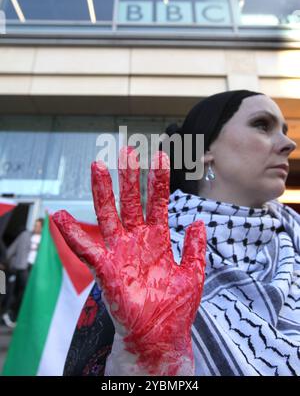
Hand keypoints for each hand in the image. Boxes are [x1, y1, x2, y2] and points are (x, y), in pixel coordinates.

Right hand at [53, 147, 205, 375]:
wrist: (163, 336)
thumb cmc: (176, 307)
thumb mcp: (193, 273)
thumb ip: (194, 247)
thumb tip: (197, 221)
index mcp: (157, 238)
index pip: (157, 202)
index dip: (158, 180)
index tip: (161, 156)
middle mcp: (136, 240)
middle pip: (131, 201)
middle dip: (130, 177)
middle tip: (129, 150)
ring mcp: (120, 252)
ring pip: (109, 216)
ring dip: (103, 192)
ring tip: (98, 166)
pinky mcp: (107, 269)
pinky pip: (86, 249)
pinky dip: (72, 233)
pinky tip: (59, 216)